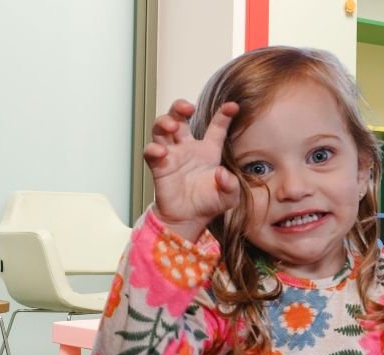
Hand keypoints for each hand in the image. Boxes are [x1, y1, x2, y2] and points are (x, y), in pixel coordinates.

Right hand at [143, 99, 240, 240]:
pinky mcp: (158, 166)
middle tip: (187, 108)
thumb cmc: (209, 204)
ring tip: (171, 125)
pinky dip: (153, 149)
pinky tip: (162, 153)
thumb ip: (231, 185)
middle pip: (179, 117)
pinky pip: (150, 152)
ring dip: (164, 121)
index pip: (216, 127)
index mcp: (208, 150)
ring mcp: (171, 155)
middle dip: (179, 107)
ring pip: (161, 129)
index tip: (232, 106)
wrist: (189, 219)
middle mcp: (188, 148)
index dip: (223, 114)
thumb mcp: (229, 196)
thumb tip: (221, 174)